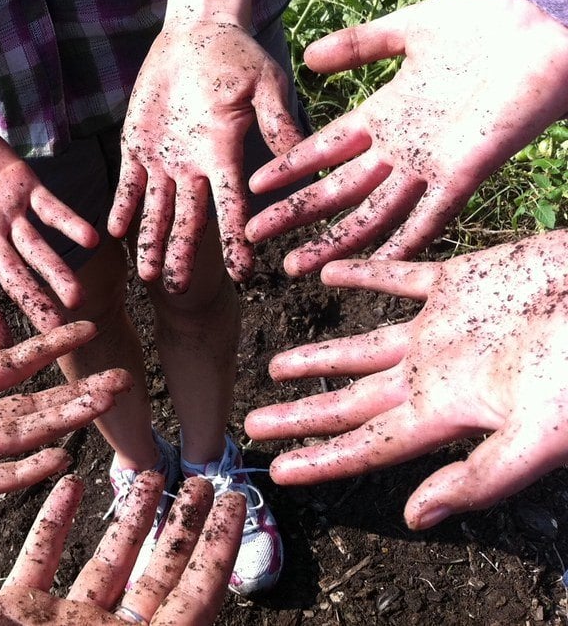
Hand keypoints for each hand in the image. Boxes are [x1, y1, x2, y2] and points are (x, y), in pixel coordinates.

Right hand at [0, 96, 99, 349]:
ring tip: (76, 298)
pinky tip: (91, 238)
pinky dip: (69, 221)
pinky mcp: (22, 181)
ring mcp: (5, 209)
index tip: (1, 348)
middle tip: (55, 335)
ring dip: (56, 271)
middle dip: (32, 303)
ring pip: (37, 247)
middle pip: (12, 276)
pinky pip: (50, 205)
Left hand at [0, 286, 130, 500]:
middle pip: (30, 404)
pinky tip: (60, 458)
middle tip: (123, 377)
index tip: (86, 325)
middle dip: (75, 392)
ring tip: (106, 403)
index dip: (49, 346)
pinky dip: (21, 471)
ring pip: (18, 437)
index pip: (13, 363)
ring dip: (64, 423)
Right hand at [0, 472, 245, 625]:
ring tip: (149, 473)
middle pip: (157, 574)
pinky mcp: (17, 611)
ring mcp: (61, 624)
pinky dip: (53, 523)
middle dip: (182, 526)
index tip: (236, 504)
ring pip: (105, 562)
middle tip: (202, 479)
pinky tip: (68, 485)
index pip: (194, 598)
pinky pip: (40, 560)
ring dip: (127, 518)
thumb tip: (208, 620)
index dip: (217, 551)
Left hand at [109, 19, 301, 287]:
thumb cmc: (238, 57)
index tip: (243, 273)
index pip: (232, 206)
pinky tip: (116, 231)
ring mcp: (165, 159)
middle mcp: (195, 167)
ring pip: (157, 210)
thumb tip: (304, 154)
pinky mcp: (137, 146)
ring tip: (147, 273)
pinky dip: (123, 206)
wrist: (198, 34)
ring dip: (152, 240)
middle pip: (189, 220)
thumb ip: (277, 120)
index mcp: (226, 156)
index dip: (235, 240)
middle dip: (183, 254)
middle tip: (176, 289)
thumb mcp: (264, 86)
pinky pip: (128, 184)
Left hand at [244, 231, 567, 528]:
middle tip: (252, 423)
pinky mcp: (461, 279)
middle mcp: (437, 372)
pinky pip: (399, 276)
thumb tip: (415, 519)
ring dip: (320, 354)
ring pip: (364, 344)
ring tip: (276, 363)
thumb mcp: (539, 435)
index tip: (276, 470)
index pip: (368, 444)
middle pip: (352, 400)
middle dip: (303, 413)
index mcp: (448, 410)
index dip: (323, 459)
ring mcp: (446, 326)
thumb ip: (479, 477)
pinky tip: (326, 273)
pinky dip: (363, 273)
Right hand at [246, 0, 567, 275]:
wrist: (547, 27)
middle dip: (296, 215)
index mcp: (386, 114)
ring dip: (335, 240)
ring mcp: (432, 164)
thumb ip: (360, 45)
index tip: (254, 187)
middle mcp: (402, 147)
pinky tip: (374, 260)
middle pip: (337, 189)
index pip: (325, 148)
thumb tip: (307, 57)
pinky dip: (403, 239)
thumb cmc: (486, 25)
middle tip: (254, 238)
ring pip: (372, 212)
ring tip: (295, 266)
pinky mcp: (466, 172)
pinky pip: (431, 215)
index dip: (290, 168)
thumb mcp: (410, 30)